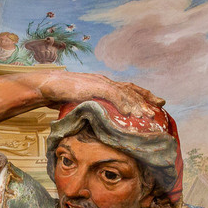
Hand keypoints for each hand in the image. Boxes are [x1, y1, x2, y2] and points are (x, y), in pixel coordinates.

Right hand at [44, 72, 164, 118]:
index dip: (142, 96)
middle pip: (130, 89)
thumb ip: (90, 110)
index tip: (154, 103)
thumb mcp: (79, 104)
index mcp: (103, 85)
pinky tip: (130, 112)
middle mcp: (105, 82)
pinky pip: (112, 94)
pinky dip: (123, 103)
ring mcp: (100, 83)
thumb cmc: (60, 96)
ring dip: (137, 104)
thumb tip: (96, 125)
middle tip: (159, 106)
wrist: (47, 86)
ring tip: (147, 115)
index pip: (127, 89)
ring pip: (124, 92)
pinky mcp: (94, 86)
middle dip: (146, 98)